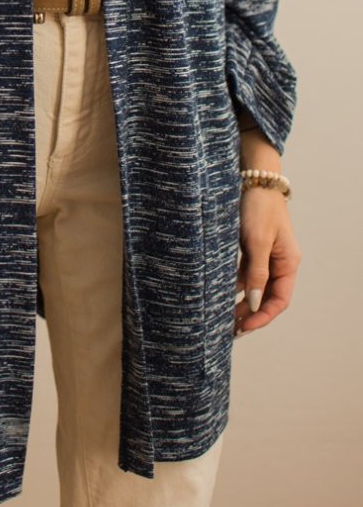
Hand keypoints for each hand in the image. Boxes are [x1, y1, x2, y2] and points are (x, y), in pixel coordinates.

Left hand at [234, 186, 301, 336]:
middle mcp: (278, 261)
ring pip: (252, 286)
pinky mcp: (250, 247)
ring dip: (239, 301)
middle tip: (231, 330)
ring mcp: (264, 255)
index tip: (244, 327)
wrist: (252, 177)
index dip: (262, 316)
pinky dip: (232, 284)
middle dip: (250, 314)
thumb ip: (256, 272)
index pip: (279, 300)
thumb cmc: (258, 207)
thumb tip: (252, 302)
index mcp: (287, 262)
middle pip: (266, 296)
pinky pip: (243, 273)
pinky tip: (219, 293)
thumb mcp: (257, 241)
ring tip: (222, 317)